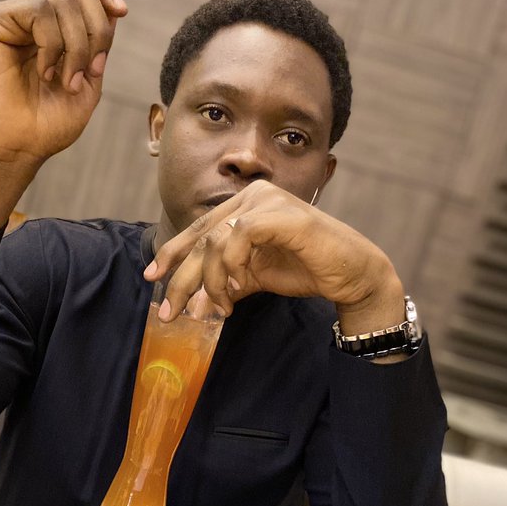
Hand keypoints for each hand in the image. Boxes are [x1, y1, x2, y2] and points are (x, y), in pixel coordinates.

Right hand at [0, 0, 127, 171]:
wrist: (18, 148)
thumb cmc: (49, 123)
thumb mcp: (90, 80)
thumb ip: (100, 42)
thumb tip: (112, 4)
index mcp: (56, 25)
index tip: (121, 11)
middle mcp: (33, 15)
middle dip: (98, 28)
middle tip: (92, 69)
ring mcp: (12, 16)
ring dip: (78, 46)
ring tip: (67, 81)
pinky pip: (40, 10)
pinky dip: (53, 45)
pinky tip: (44, 73)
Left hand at [144, 181, 404, 330]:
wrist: (353, 275)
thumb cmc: (308, 270)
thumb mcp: (255, 278)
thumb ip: (224, 285)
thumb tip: (191, 307)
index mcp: (246, 205)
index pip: (199, 228)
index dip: (173, 253)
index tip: (154, 279)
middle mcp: (253, 196)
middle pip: (201, 236)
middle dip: (182, 277)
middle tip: (170, 310)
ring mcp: (268, 201)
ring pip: (215, 240)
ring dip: (209, 281)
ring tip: (221, 307)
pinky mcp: (281, 215)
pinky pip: (238, 238)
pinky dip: (230, 267)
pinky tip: (235, 288)